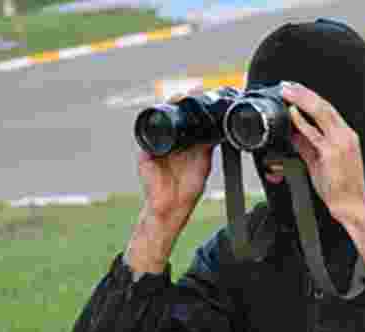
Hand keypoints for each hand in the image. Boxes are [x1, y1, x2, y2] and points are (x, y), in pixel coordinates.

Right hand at [136, 93, 215, 228]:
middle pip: (172, 114)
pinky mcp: (146, 150)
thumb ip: (207, 149)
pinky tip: (161, 116)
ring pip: (160, 119)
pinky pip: (147, 134)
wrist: (171, 206)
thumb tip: (218, 132)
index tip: (200, 94)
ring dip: (166, 107)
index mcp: (185, 143)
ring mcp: (158, 143)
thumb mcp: (203, 164)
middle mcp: (172, 140)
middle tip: (188, 93)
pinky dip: (153, 124)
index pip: (187, 119)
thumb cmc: (188, 188)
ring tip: (177, 98)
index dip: (192, 106)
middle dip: (178, 101)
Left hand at [282, 83, 364, 225]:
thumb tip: (294, 134)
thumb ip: (307, 147)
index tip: (296, 90)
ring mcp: (340, 144)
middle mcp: (346, 136)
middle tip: (287, 86)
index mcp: (347, 136)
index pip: (328, 110)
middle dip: (304, 93)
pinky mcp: (331, 153)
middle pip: (324, 106)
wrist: (352, 206)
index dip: (311, 98)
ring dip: (302, 100)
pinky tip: (293, 114)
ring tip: (287, 92)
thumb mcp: (322, 163)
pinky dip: (302, 122)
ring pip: (321, 112)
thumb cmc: (341, 188)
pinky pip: (314, 133)